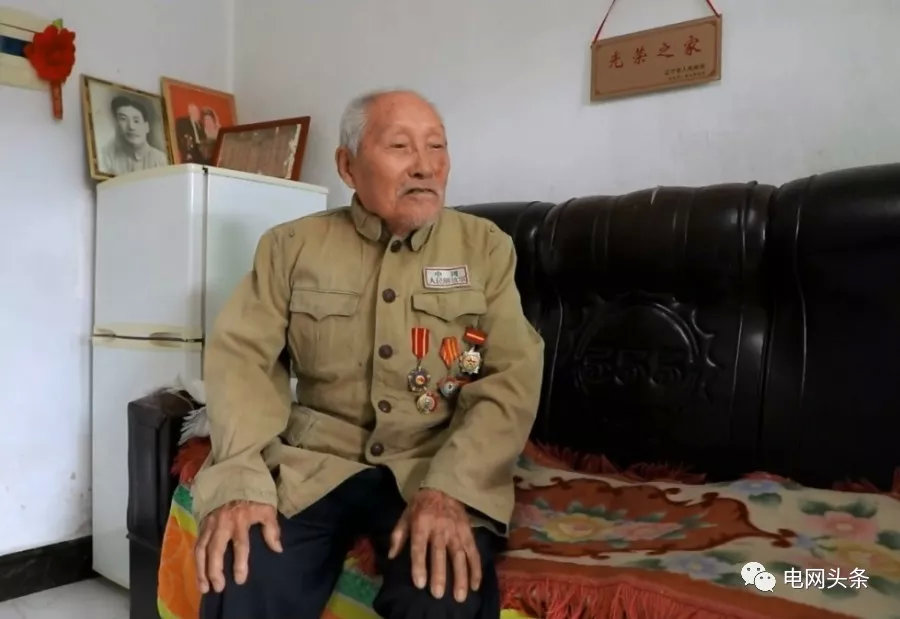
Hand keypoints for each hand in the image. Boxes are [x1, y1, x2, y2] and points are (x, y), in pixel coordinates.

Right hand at [194, 500, 281, 593]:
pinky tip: (198, 572)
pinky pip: (197, 544)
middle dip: (214, 571)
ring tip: (203, 587)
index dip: (240, 564)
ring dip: (201, 570)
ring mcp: (209, 524)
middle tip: (218, 588)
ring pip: (201, 549)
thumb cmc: (252, 495)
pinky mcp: (202, 524)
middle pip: (215, 550)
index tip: (240, 580)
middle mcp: (222, 524)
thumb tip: (277, 549)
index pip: (240, 545)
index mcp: (240, 520)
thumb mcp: (267, 508)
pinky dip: (196, 560)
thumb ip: (272, 529)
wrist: (234, 477)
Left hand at [388, 488, 480, 602]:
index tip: (420, 583)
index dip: (419, 565)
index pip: (419, 546)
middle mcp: (439, 527)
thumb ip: (398, 536)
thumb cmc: (420, 505)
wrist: (443, 487)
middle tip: (438, 594)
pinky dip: (475, 568)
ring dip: (460, 575)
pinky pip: (473, 551)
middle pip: (439, 552)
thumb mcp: (405, 515)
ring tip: (460, 595)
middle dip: (439, 574)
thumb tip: (391, 556)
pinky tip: (475, 584)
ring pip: (459, 554)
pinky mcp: (468, 531)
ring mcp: (456, 530)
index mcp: (421, 523)